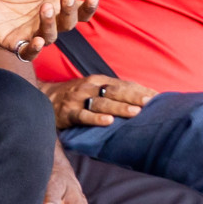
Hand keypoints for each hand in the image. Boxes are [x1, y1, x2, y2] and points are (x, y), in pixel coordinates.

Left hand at [0, 0, 91, 55]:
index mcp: (55, 4)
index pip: (80, 9)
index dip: (88, 6)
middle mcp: (47, 21)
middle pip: (68, 23)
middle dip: (69, 11)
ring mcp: (31, 33)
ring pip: (50, 36)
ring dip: (50, 24)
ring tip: (45, 8)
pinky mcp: (13, 43)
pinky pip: (27, 52)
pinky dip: (34, 49)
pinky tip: (37, 41)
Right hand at [40, 75, 154, 129]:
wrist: (43, 97)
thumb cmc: (76, 96)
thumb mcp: (93, 89)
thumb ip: (114, 93)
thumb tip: (143, 100)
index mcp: (99, 81)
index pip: (124, 84)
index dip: (141, 90)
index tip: (159, 97)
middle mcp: (90, 87)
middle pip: (115, 91)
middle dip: (134, 97)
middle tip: (151, 103)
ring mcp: (78, 100)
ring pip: (101, 103)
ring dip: (119, 107)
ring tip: (135, 112)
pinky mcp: (68, 113)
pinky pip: (83, 116)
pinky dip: (96, 119)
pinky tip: (108, 122)